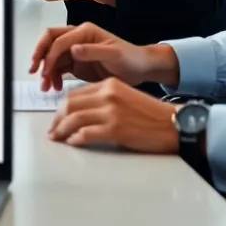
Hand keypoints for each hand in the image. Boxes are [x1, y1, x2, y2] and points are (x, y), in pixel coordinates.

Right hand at [29, 22, 178, 89]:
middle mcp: (77, 38)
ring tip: (45, 87)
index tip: (45, 71)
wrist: (140, 69)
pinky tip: (56, 88)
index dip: (49, 55)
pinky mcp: (75, 63)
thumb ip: (93, 51)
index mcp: (85, 31)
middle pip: (49, 41)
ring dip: (46, 71)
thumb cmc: (131, 58)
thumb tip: (73, 49)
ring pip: (52, 57)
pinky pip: (59, 68)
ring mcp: (75, 51)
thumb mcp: (114, 54)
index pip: (59, 40)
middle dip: (39, 55)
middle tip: (33, 71)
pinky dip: (54, 77)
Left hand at [48, 78, 179, 152]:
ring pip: (74, 118)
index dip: (62, 107)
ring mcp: (111, 112)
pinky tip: (73, 142)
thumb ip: (104, 99)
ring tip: (57, 138)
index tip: (57, 117)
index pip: (75, 93)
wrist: (173, 124)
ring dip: (62, 130)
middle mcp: (108, 94)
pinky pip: (86, 133)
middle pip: (70, 104)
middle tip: (52, 130)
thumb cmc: (151, 114)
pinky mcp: (115, 129)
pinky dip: (76, 138)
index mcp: (109, 84)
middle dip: (57, 118)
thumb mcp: (125, 96)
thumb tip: (81, 112)